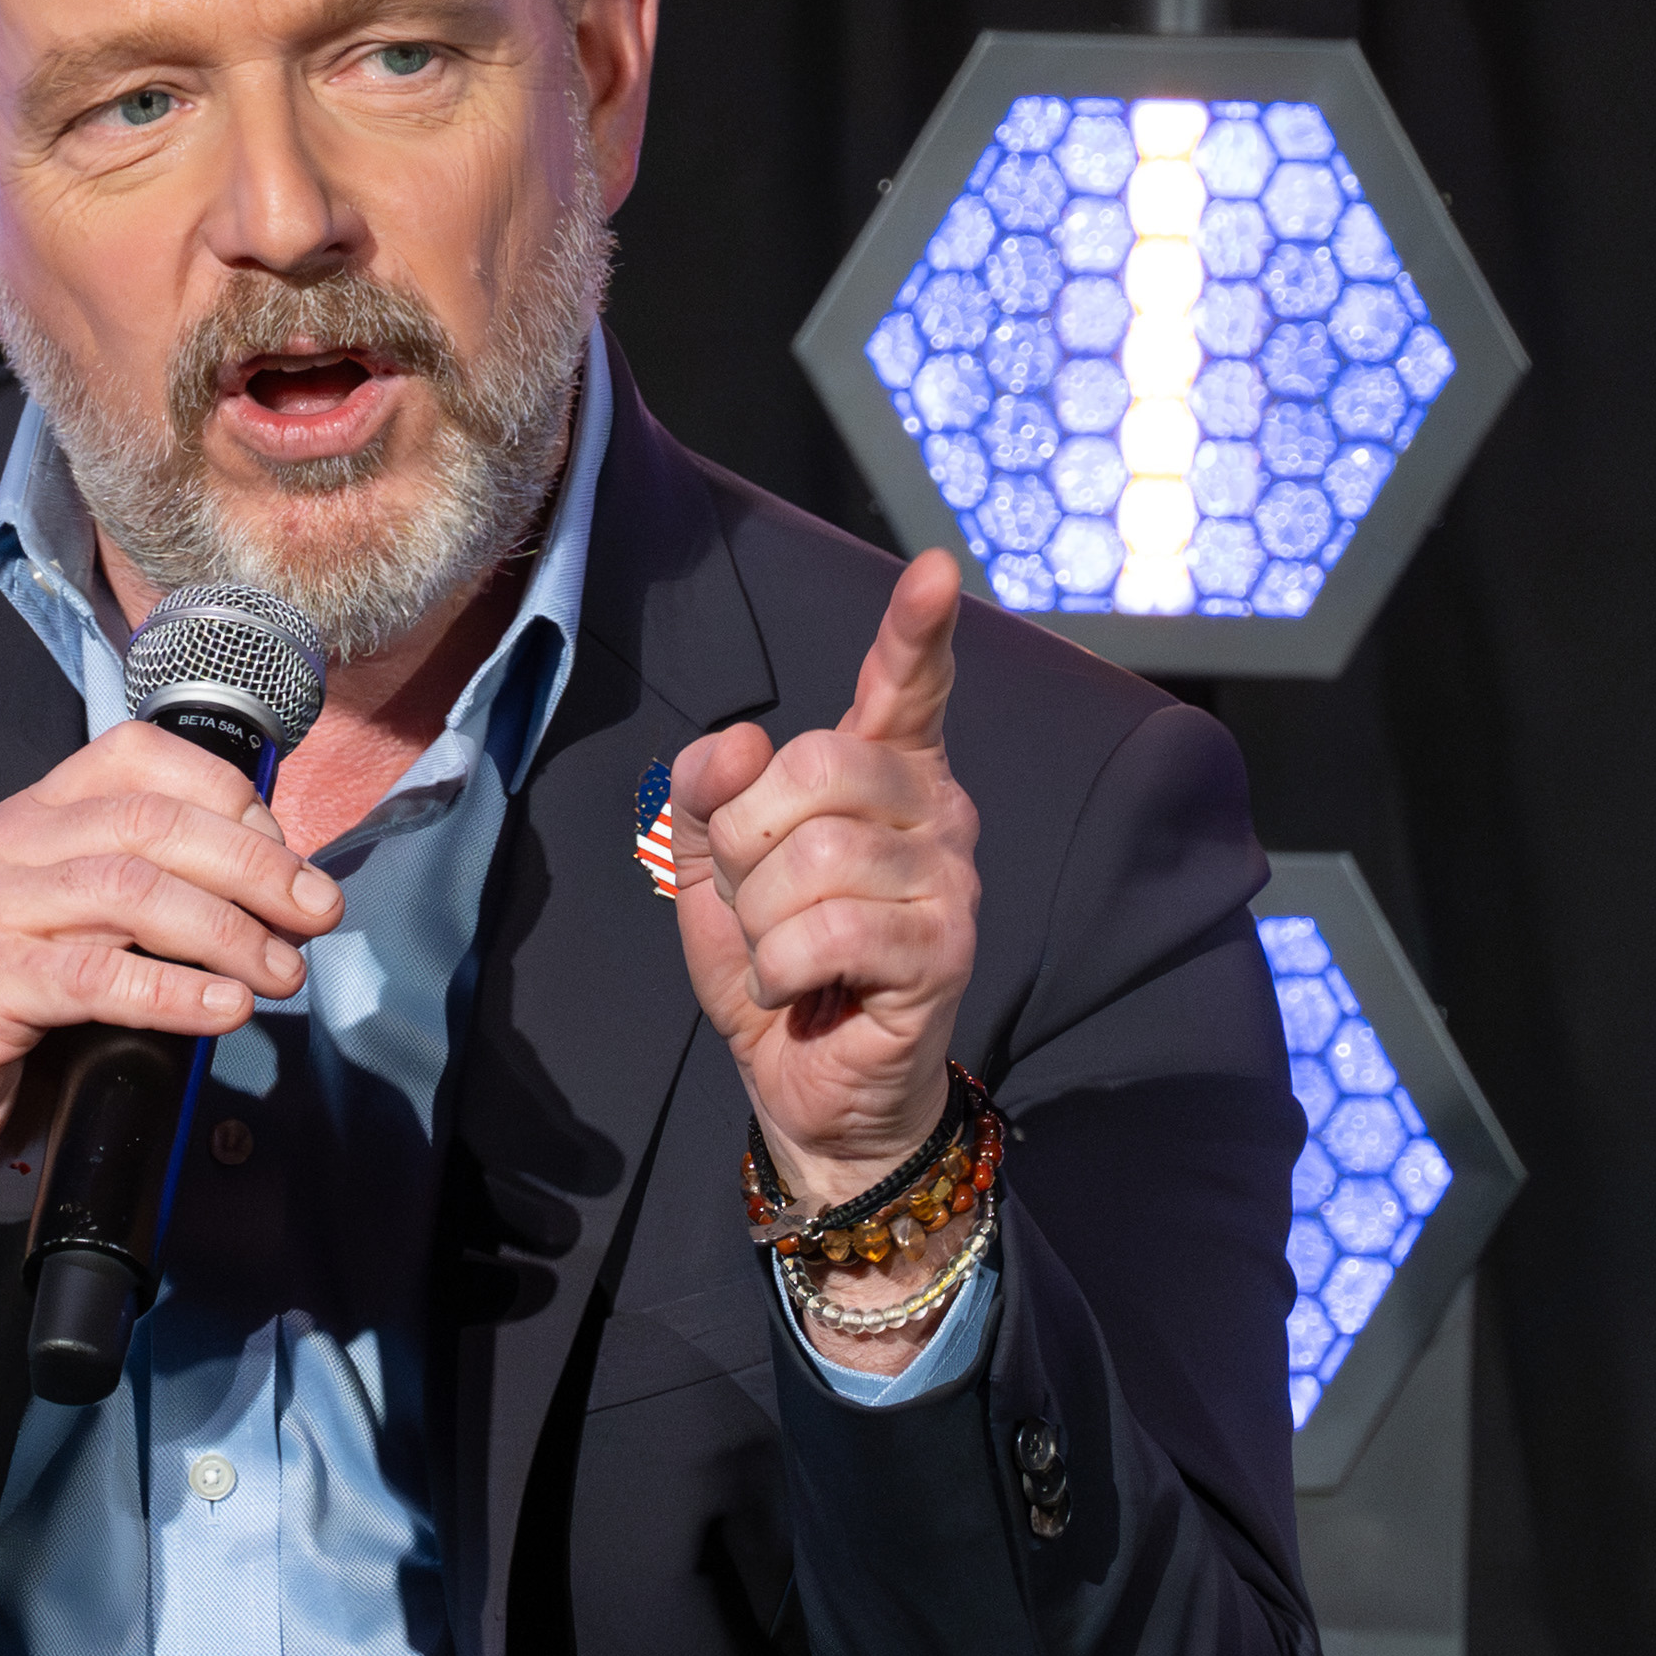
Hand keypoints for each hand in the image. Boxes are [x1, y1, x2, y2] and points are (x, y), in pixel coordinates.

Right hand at [0, 721, 343, 1250]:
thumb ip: (138, 920)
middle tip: (315, 915)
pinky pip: (95, 973)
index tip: (287, 859)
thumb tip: (264, 915)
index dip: (229, 799)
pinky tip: (224, 1011)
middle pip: (150, 821)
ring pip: (130, 887)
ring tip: (281, 973)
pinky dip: (175, 990)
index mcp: (23, 824)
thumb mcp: (67, 953)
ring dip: (229, 928)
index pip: (138, 758)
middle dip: (254, 864)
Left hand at [666, 547, 979, 1211]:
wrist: (805, 1084)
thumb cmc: (773, 961)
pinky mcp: (944, 952)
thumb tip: (740, 743)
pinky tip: (798, 990)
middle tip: (759, 904)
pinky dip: (782, 967)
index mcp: (884, 774)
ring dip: (761, 919)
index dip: (916, 631)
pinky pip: (830, 930)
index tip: (937, 571)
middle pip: (816, 765)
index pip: (905, 687)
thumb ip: (707, 789)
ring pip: (815, 854)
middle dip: (749, 842)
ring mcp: (948, 881)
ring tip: (782, 955)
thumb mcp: (710, 865)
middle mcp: (934, 811)